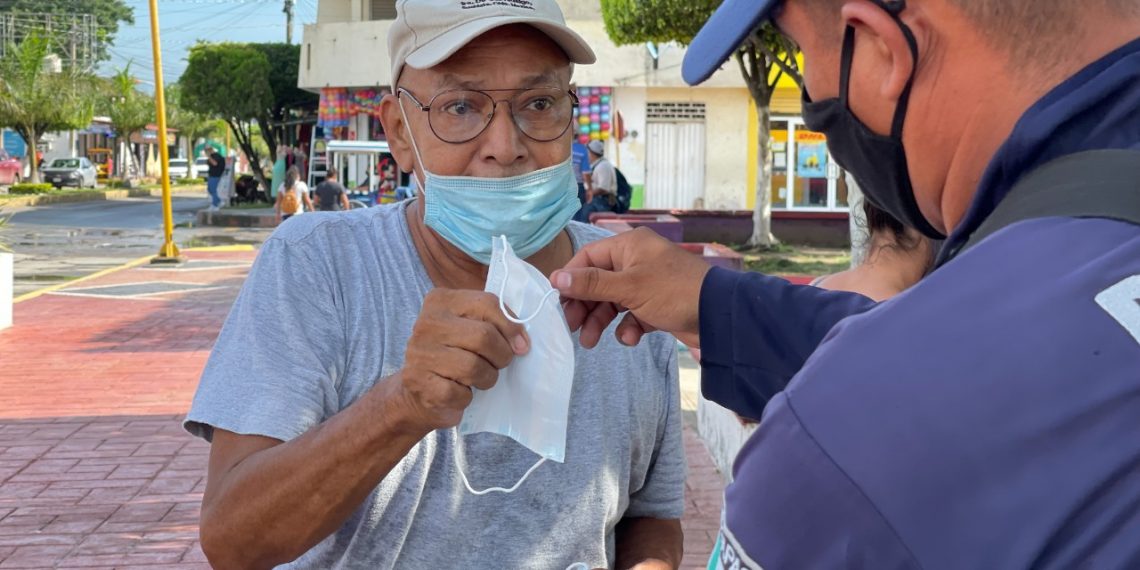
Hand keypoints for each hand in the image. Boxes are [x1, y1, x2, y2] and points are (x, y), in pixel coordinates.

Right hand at [395, 289, 528, 433]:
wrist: (418, 392)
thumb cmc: (454, 355)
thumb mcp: (472, 329)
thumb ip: (497, 324)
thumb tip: (521, 343)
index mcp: (441, 301)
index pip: (487, 304)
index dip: (511, 327)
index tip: (521, 345)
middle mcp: (426, 323)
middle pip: (483, 336)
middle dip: (501, 356)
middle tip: (498, 364)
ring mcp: (419, 353)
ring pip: (473, 367)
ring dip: (486, 378)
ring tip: (479, 378)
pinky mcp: (419, 383)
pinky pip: (459, 393)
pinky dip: (466, 398)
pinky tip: (459, 392)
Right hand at [551, 227, 709, 348]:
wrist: (719, 316)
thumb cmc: (673, 292)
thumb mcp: (628, 287)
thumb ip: (591, 283)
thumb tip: (555, 277)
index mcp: (629, 246)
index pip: (589, 258)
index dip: (572, 279)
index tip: (557, 302)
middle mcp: (637, 261)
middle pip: (599, 282)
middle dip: (585, 306)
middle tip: (571, 327)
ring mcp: (648, 284)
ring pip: (614, 301)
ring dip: (601, 321)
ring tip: (591, 342)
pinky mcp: (657, 305)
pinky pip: (633, 315)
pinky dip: (629, 327)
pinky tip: (631, 338)